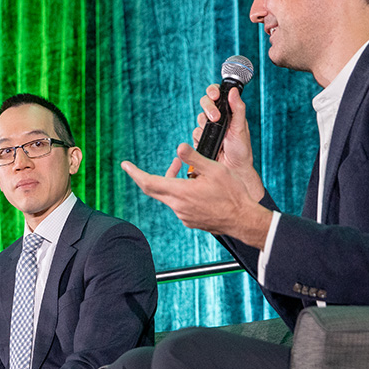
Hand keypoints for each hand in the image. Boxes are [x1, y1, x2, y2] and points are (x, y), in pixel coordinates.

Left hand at [121, 146, 272, 248]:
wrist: (243, 220)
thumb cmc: (232, 194)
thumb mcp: (215, 169)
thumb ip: (194, 158)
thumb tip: (178, 147)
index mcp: (180, 192)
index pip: (148, 182)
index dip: (134, 172)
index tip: (125, 165)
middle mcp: (178, 206)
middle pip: (154, 189)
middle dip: (149, 175)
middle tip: (154, 165)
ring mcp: (183, 215)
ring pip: (168, 196)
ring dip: (170, 182)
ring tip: (185, 170)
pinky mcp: (190, 221)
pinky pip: (178, 205)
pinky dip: (179, 192)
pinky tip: (195, 187)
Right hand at [193, 85, 263, 199]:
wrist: (233, 170)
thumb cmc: (241, 151)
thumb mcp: (241, 128)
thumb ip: (238, 109)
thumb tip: (233, 91)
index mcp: (229, 112)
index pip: (218, 95)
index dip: (213, 92)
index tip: (215, 95)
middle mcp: (218, 118)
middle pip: (205, 103)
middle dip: (208, 108)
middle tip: (215, 118)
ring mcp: (208, 129)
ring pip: (199, 118)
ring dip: (206, 125)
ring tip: (217, 137)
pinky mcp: (201, 139)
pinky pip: (195, 133)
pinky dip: (200, 137)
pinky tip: (209, 143)